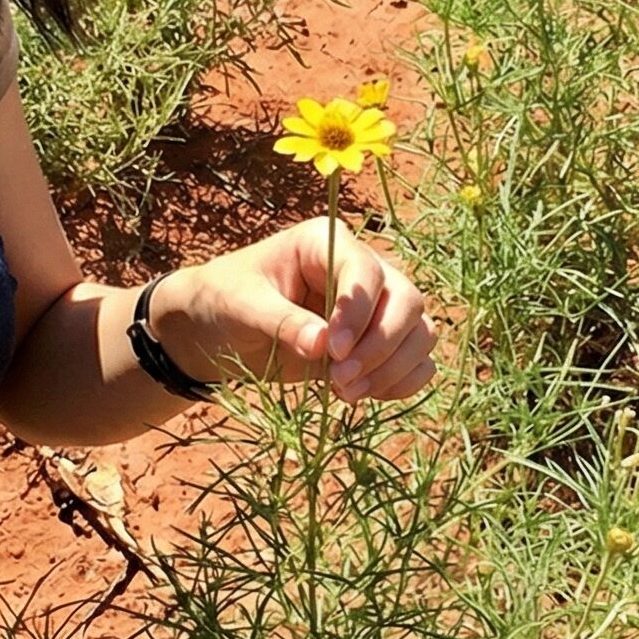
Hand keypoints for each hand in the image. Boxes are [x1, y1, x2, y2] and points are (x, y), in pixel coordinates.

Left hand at [156, 219, 436, 401]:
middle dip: (381, 345)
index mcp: (327, 243)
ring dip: (392, 368)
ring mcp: (375, 307)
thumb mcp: (242, 307)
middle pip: (407, 301)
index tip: (332, 351)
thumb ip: (281, 321)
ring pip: (419, 331)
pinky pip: (416, 360)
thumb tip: (322, 345)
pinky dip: (401, 382)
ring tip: (346, 392)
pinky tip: (364, 394)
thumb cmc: (225, 301)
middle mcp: (362, 270)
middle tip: (340, 380)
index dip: (359, 312)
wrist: (218, 329)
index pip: (366, 270)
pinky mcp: (376, 343)